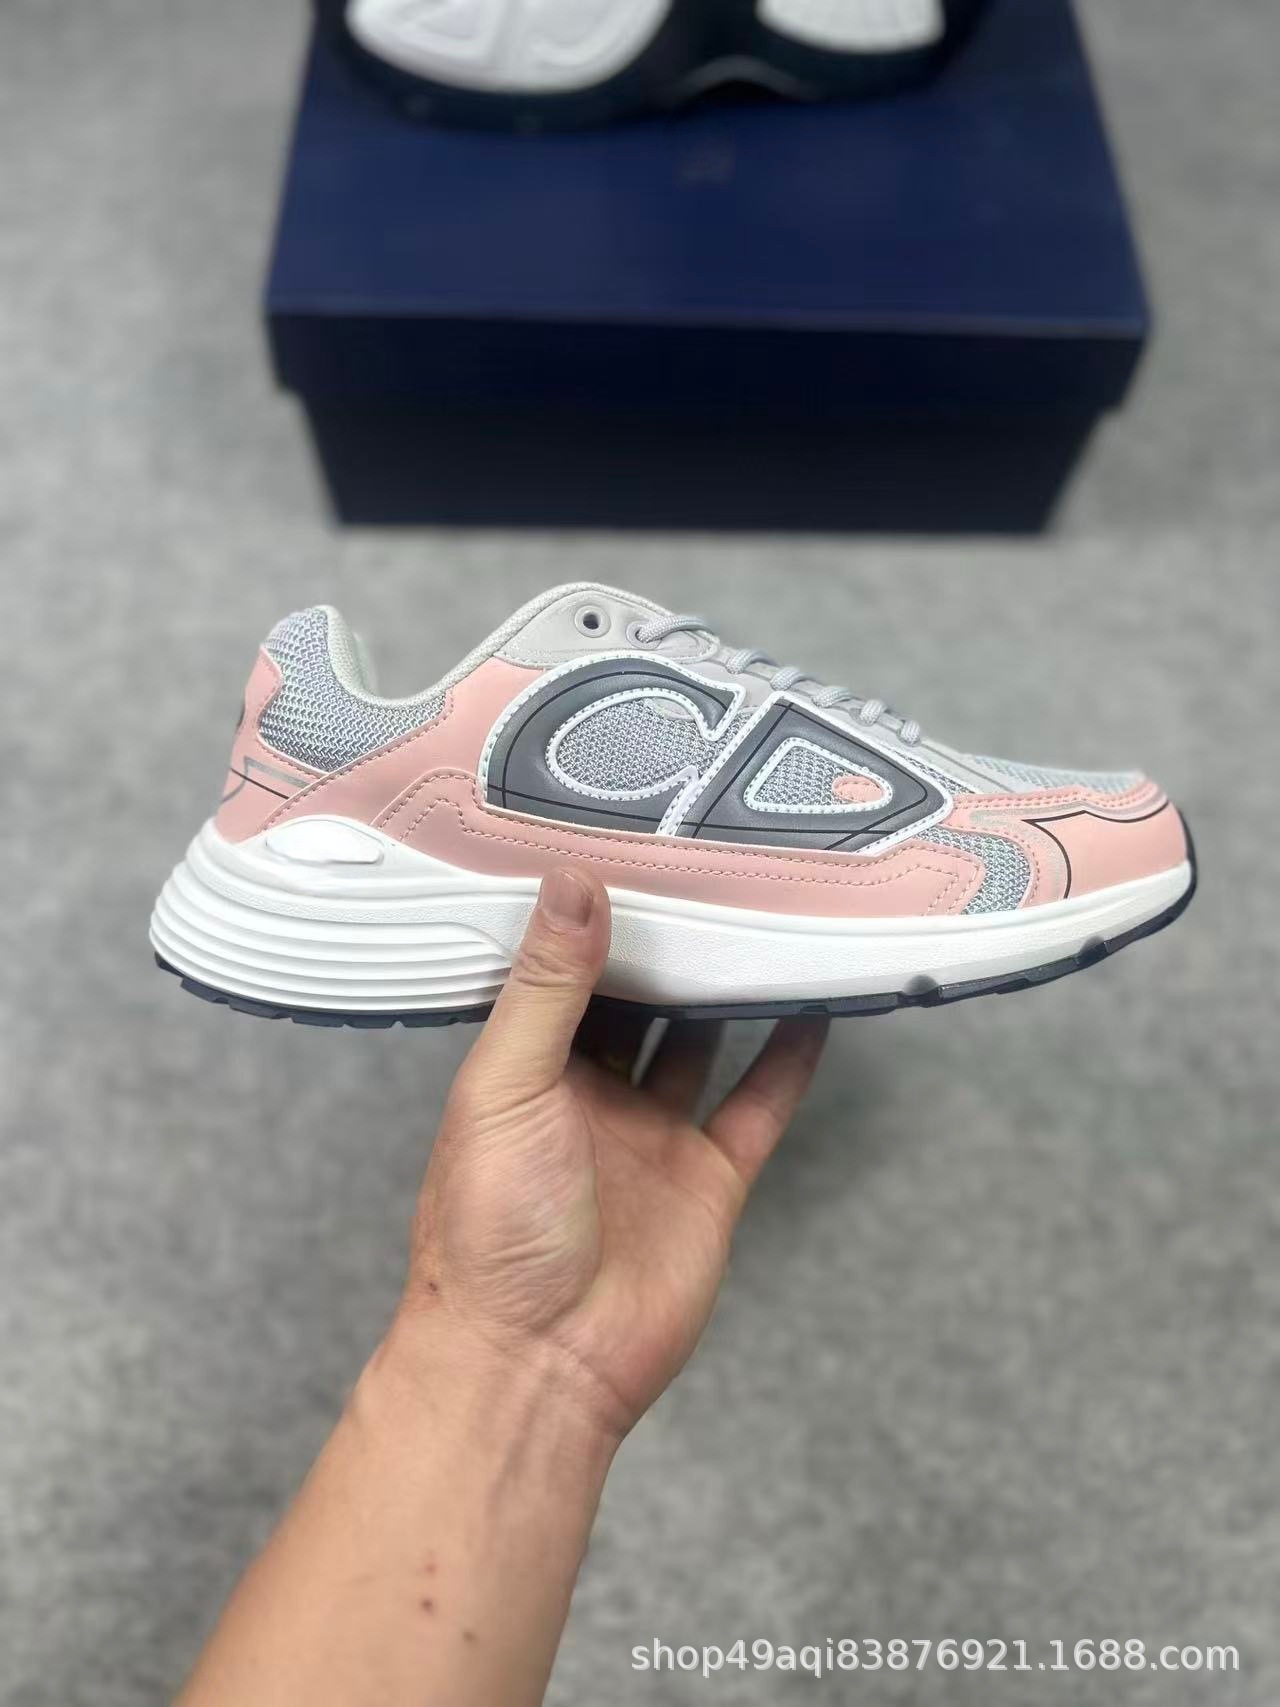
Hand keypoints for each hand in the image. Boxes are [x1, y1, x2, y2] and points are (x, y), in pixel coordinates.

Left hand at [391, 866, 827, 1441]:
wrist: (538, 1364)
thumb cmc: (489, 1229)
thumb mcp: (507, 1087)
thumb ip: (547, 987)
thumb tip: (573, 880)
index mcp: (526, 1069)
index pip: (562, 971)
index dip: (589, 913)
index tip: (621, 840)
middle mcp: (590, 1094)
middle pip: (638, 999)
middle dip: (667, 941)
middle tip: (707, 863)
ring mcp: (653, 1135)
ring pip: (701, 1042)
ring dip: (730, 989)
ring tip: (767, 914)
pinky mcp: (709, 1178)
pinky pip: (756, 1106)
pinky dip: (788, 1060)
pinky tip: (813, 1005)